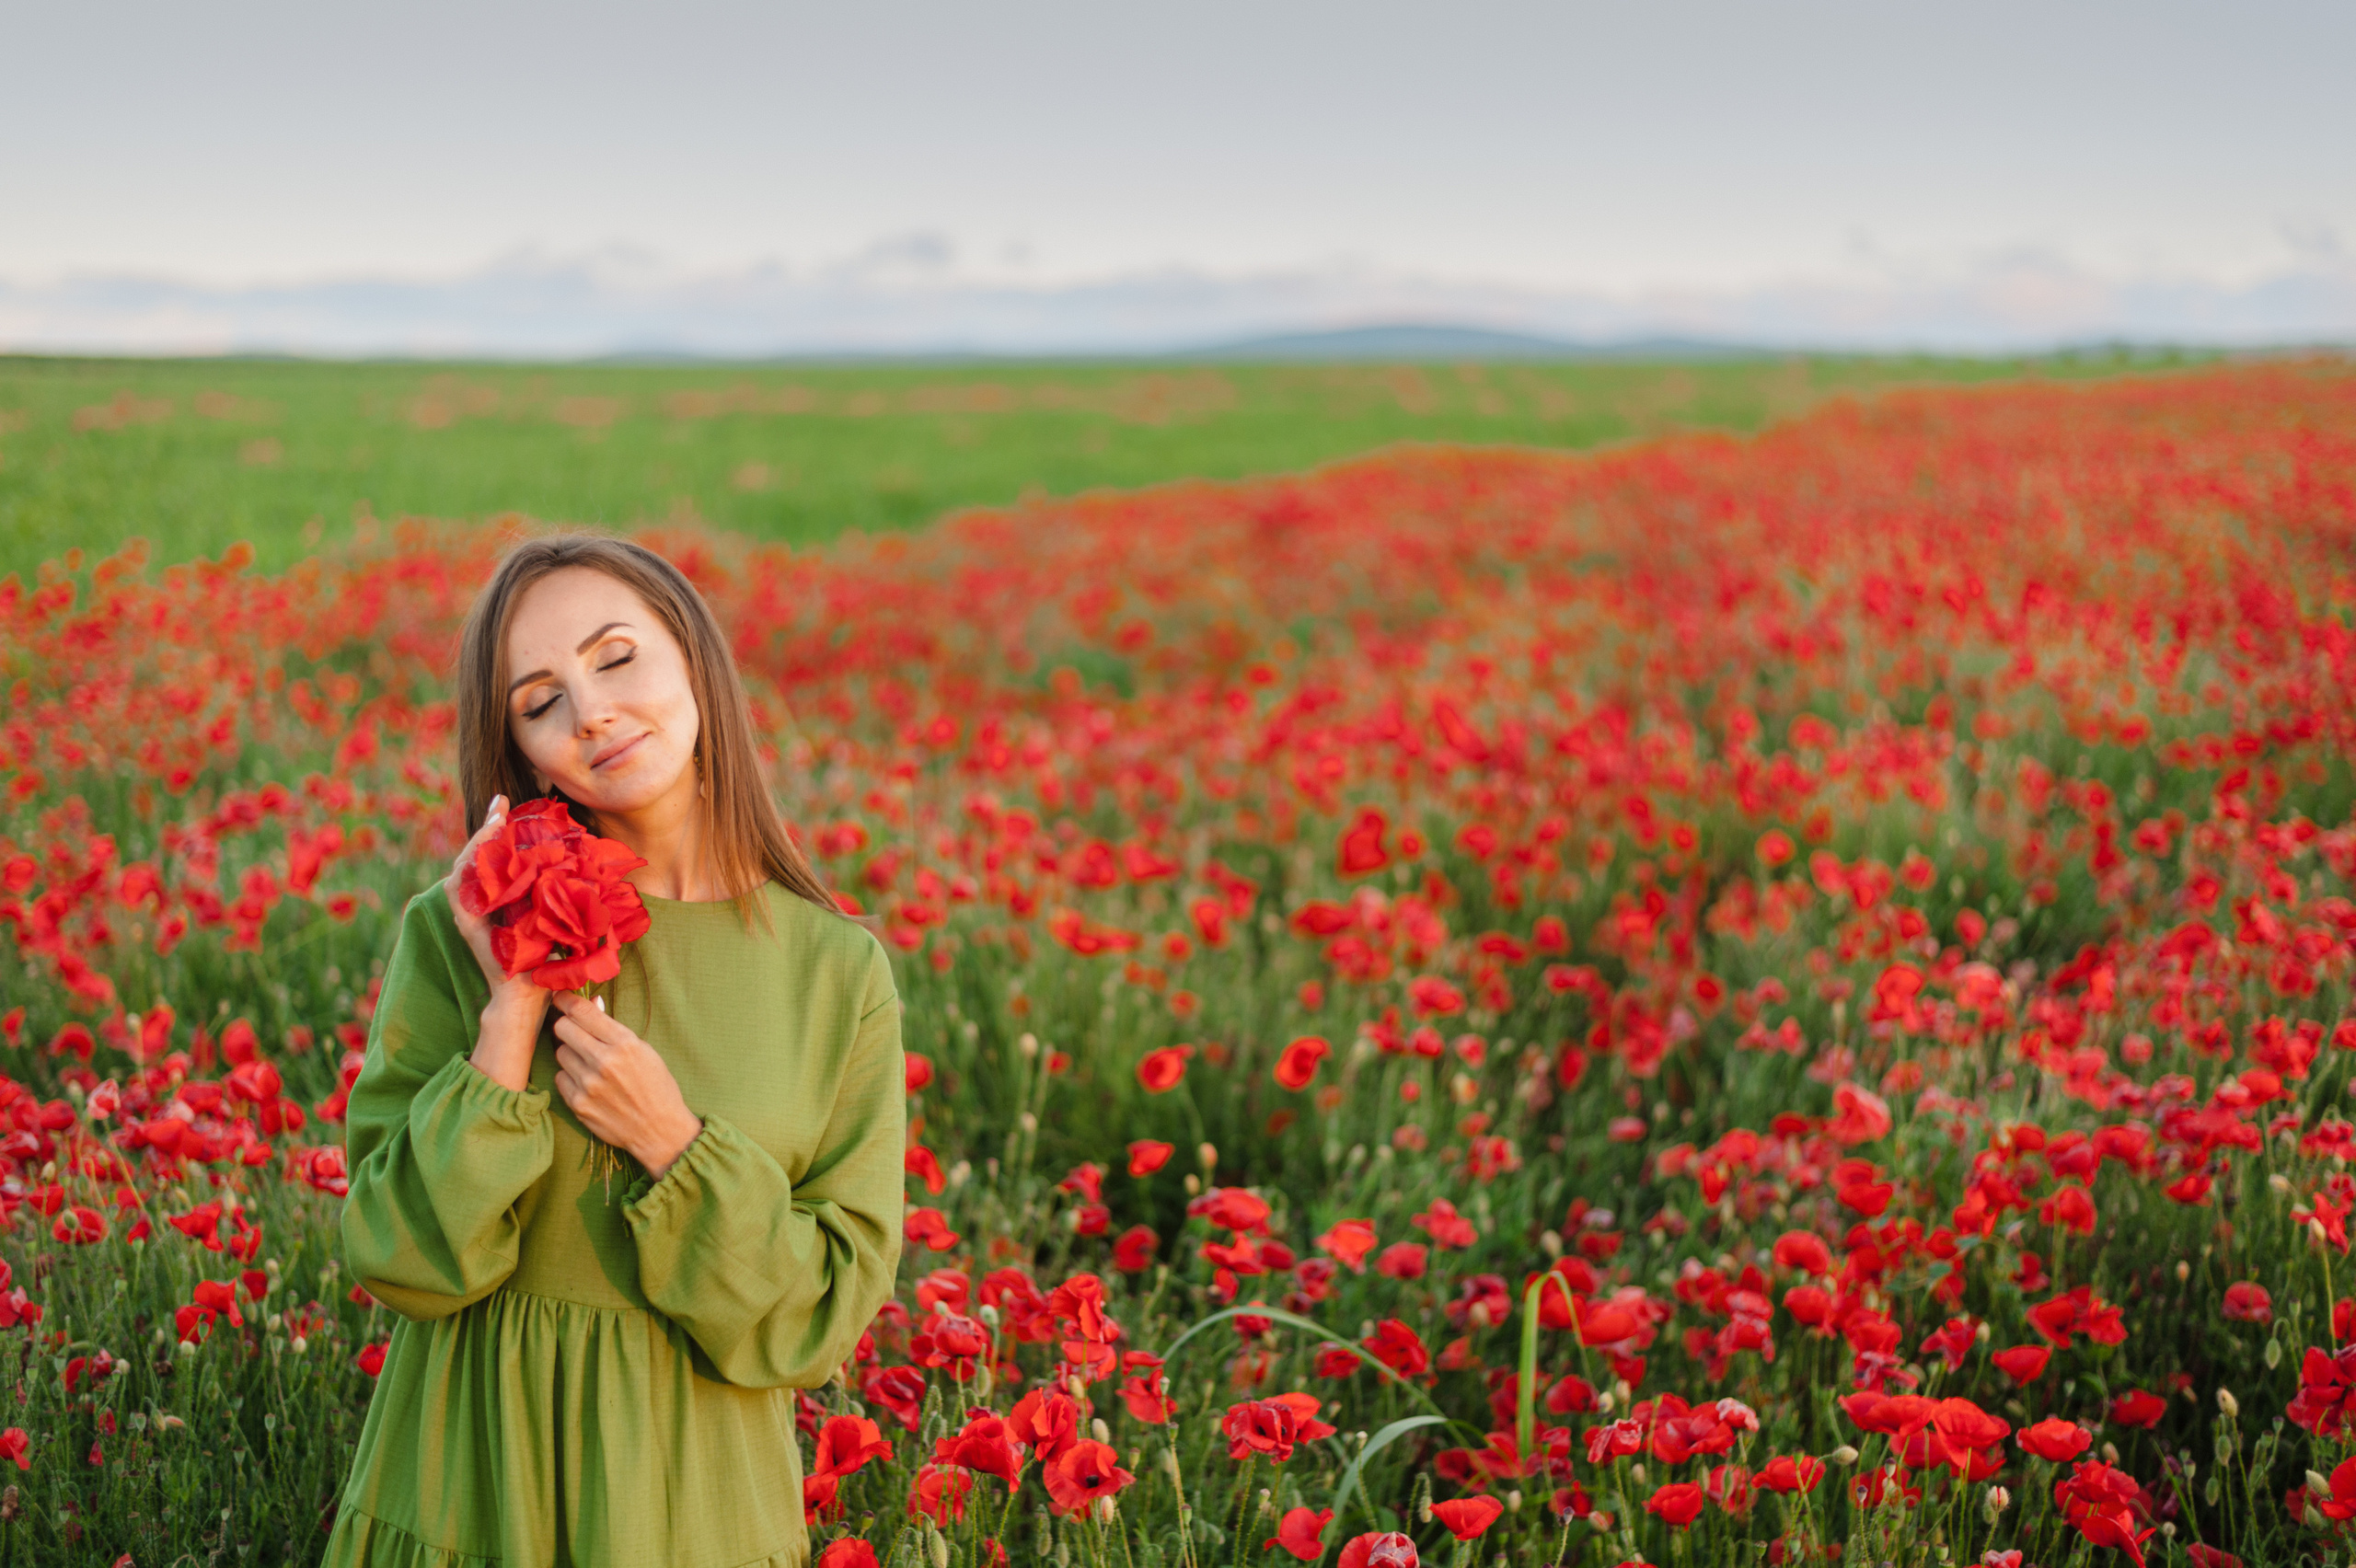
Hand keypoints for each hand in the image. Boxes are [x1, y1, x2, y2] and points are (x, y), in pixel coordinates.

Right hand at [444, 793, 553, 1018]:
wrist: (528, 995)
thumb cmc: (546, 959)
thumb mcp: (554, 916)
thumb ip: (554, 890)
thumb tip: (578, 859)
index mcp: (500, 898)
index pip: (494, 856)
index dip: (498, 830)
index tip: (507, 804)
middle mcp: (481, 902)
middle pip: (477, 856)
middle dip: (486, 827)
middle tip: (499, 803)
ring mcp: (471, 913)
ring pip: (464, 868)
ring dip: (476, 842)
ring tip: (491, 821)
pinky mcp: (466, 925)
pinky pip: (459, 891)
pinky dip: (466, 870)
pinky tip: (479, 851)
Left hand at [549, 991, 703, 1178]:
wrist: (659, 1130)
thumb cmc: (656, 1087)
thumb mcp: (644, 1050)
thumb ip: (613, 1029)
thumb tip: (591, 1003)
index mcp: (624, 1043)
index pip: (582, 1011)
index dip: (566, 1000)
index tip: (560, 997)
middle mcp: (604, 1061)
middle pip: (563, 1028)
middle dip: (568, 1026)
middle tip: (576, 1031)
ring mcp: (588, 1084)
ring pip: (560, 1053)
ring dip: (571, 1054)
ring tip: (589, 1064)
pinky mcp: (577, 1104)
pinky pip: (561, 1078)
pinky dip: (570, 1077)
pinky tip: (588, 1083)